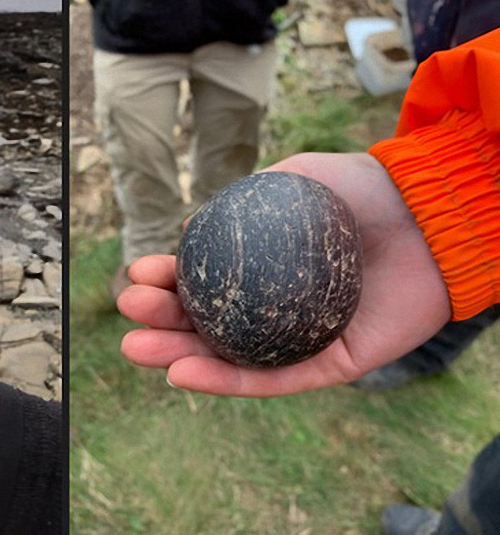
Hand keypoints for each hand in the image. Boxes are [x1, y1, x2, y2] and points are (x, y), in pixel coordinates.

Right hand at [117, 153, 452, 396]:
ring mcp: (300, 338)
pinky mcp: (330, 365)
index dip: (166, 280)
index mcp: (264, 268)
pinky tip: (183, 375)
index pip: (205, 281)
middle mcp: (277, 307)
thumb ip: (245, 201)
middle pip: (208, 322)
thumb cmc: (364, 189)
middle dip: (160, 321)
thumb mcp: (295, 179)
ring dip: (177, 357)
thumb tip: (189, 226)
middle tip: (129, 311)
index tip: (138, 274)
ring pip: (228, 356)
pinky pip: (272, 379)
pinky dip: (224, 380)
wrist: (430, 212)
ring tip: (136, 349)